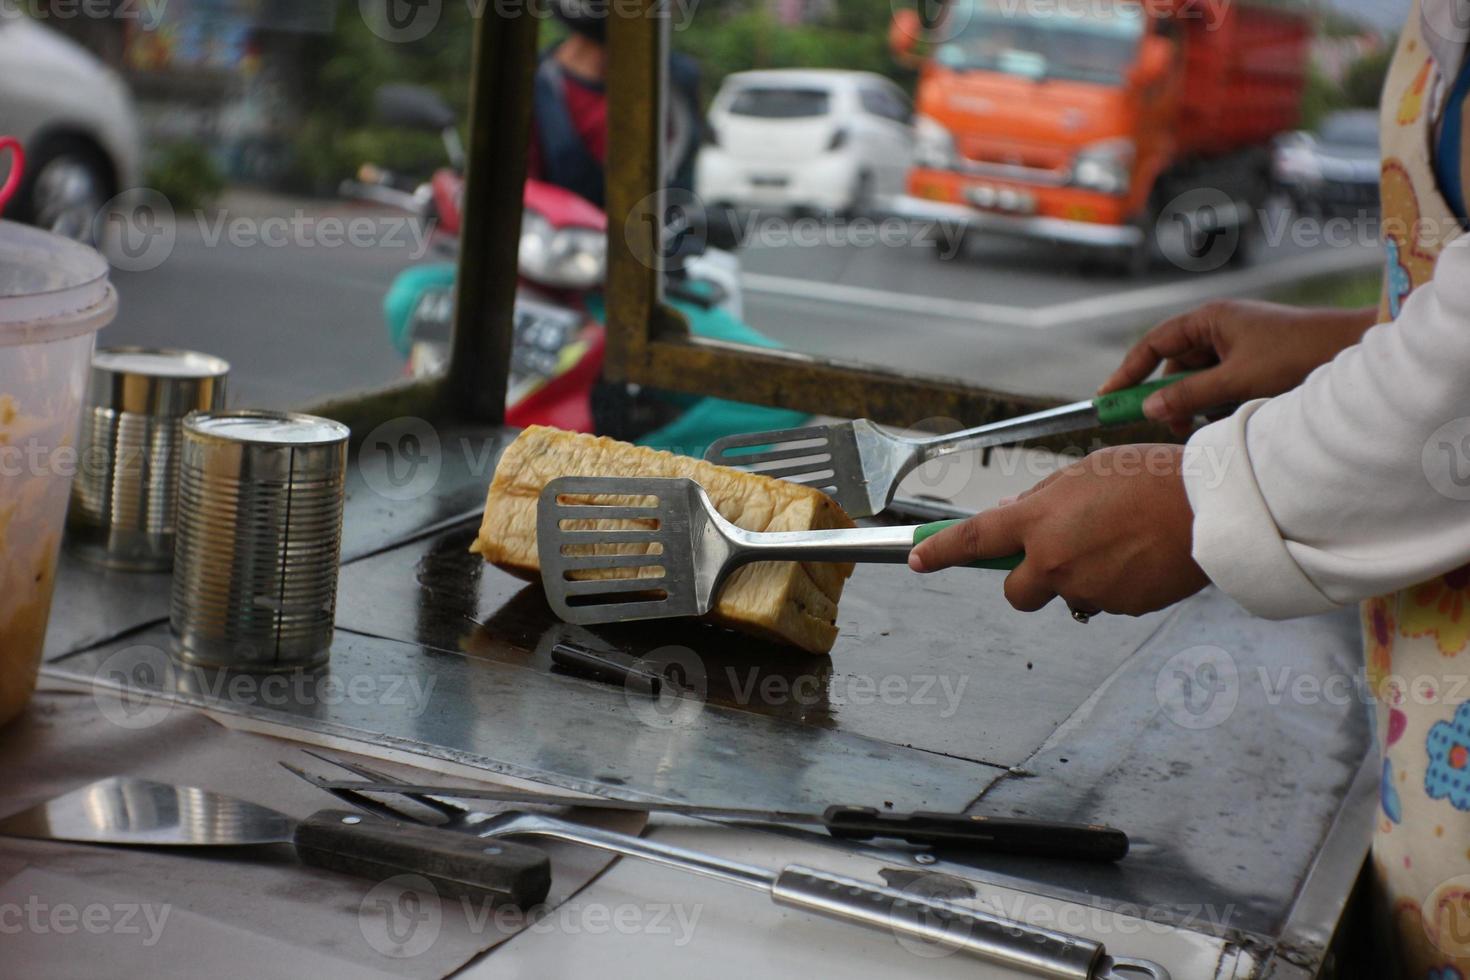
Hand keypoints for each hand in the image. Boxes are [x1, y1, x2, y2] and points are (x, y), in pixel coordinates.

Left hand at [908, 445, 1207, 617]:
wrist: (1210, 507)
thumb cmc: (1149, 476)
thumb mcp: (1085, 472)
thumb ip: (1042, 500)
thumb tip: (1011, 517)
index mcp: (1038, 521)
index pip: (971, 541)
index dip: (938, 551)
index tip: (916, 559)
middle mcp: (1053, 560)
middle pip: (1015, 592)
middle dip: (1026, 580)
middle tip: (1054, 556)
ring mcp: (1086, 588)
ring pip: (1068, 593)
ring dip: (1081, 575)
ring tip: (1121, 541)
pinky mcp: (1119, 607)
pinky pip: (1105, 599)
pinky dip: (1115, 583)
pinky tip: (1142, 555)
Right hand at [1099, 300, 1376, 435]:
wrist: (1354, 351)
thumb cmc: (1297, 356)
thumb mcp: (1236, 381)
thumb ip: (1188, 396)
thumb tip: (1147, 410)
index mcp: (1209, 319)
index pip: (1152, 344)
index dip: (1128, 373)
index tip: (1107, 398)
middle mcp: (1218, 328)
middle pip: (1174, 366)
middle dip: (1168, 398)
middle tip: (1167, 427)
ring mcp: (1236, 344)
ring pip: (1198, 380)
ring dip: (1197, 404)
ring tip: (1209, 424)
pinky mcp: (1253, 361)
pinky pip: (1220, 384)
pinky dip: (1218, 403)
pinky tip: (1231, 417)